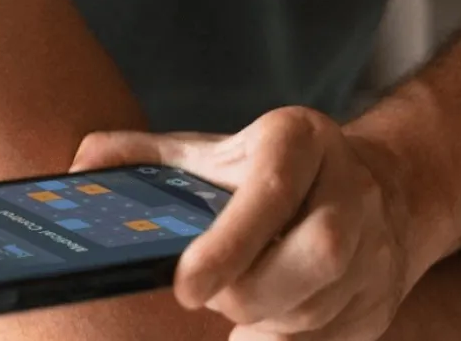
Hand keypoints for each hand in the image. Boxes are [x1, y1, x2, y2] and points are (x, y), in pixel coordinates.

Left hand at [71, 108, 416, 340]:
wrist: (369, 185)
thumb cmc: (264, 169)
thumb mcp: (207, 152)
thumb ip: (141, 157)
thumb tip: (79, 165)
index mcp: (297, 139)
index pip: (270, 191)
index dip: (229, 243)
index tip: (185, 286)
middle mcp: (346, 185)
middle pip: (313, 253)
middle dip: (250, 290)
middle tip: (208, 295)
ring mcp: (374, 244)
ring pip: (322, 304)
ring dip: (267, 322)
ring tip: (235, 307)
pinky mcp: (382, 298)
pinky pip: (334, 340)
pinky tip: (261, 331)